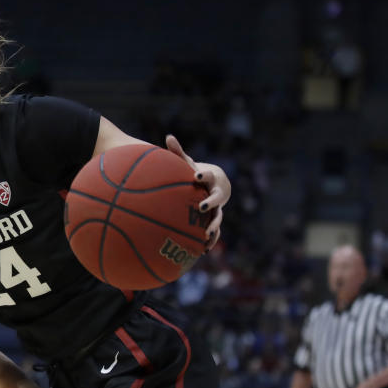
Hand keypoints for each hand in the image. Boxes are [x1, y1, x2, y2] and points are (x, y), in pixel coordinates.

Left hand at [166, 134, 229, 250]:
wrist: (216, 184)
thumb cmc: (196, 173)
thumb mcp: (188, 163)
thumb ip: (179, 152)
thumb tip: (168, 137)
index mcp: (210, 179)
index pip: (209, 175)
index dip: (204, 174)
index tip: (196, 175)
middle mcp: (217, 194)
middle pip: (218, 199)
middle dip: (211, 203)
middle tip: (202, 207)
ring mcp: (218, 208)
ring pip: (219, 218)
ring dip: (213, 227)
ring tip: (206, 235)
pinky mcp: (215, 219)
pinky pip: (215, 231)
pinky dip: (211, 240)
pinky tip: (203, 250)